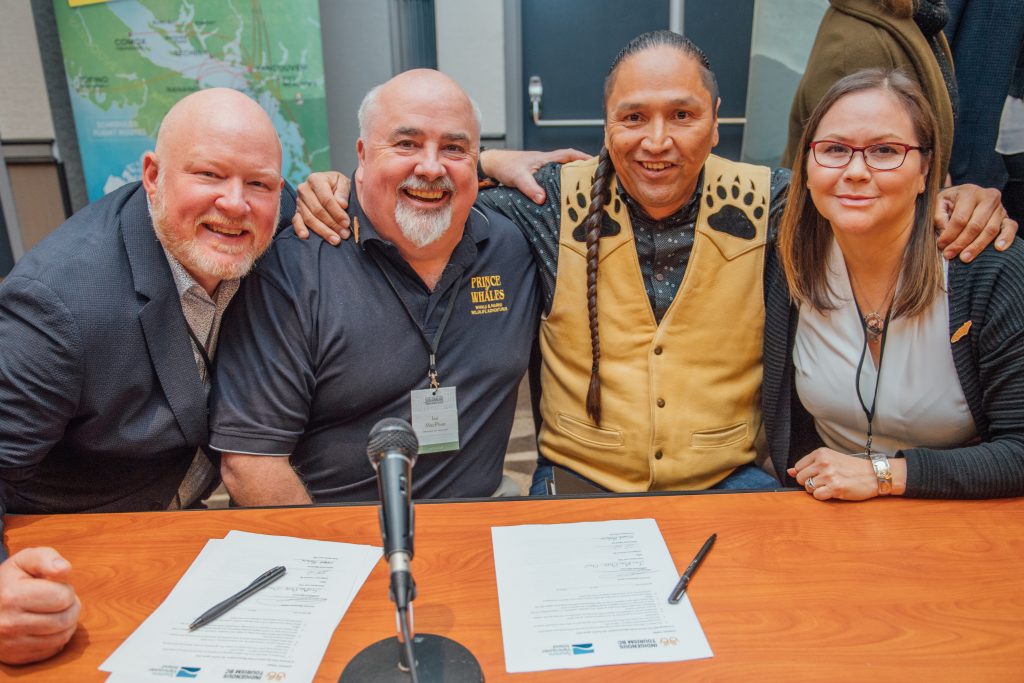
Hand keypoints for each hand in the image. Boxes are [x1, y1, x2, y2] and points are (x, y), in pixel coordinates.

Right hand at [0, 548, 80, 664]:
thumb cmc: (10, 581)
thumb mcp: (24, 560)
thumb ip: (46, 558)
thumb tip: (64, 569)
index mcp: (11, 596)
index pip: (63, 597)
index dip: (66, 589)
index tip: (54, 586)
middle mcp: (8, 623)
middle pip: (65, 619)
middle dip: (71, 607)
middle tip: (60, 600)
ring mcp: (10, 643)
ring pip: (62, 637)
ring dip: (67, 623)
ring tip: (54, 612)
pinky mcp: (15, 657)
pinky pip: (52, 650)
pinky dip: (56, 638)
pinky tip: (47, 626)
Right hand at [292, 171, 352, 243]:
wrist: (330, 186)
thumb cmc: (338, 185)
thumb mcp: (344, 183)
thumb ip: (343, 192)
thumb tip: (342, 204)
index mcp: (316, 179)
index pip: (326, 199)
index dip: (337, 213)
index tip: (347, 223)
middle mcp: (304, 189)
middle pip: (318, 211)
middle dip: (332, 224)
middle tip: (344, 234)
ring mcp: (299, 201)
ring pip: (309, 218)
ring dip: (323, 231)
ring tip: (335, 239)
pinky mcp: (296, 211)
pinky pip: (296, 221)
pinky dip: (300, 229)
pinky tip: (306, 237)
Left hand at [480, 148, 590, 203]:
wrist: (492, 165)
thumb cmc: (505, 166)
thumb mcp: (518, 177)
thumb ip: (530, 187)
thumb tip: (542, 199)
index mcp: (547, 158)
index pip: (570, 155)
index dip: (584, 158)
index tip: (597, 165)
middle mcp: (547, 163)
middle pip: (570, 164)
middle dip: (582, 171)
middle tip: (595, 182)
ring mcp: (542, 170)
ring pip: (562, 173)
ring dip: (571, 180)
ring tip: (582, 192)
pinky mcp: (537, 177)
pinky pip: (553, 180)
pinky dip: (560, 186)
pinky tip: (562, 197)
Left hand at [787, 448, 887, 500]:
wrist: (873, 474)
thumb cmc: (852, 468)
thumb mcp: (830, 460)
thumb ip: (809, 465)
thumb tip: (789, 472)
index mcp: (821, 453)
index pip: (798, 467)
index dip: (806, 474)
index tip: (817, 475)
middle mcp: (823, 462)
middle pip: (801, 478)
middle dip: (809, 483)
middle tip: (824, 482)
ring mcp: (829, 475)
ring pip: (808, 488)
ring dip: (817, 490)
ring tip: (830, 486)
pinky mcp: (835, 487)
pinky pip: (817, 496)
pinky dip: (823, 497)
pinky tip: (833, 492)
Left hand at [935, 184, 1016, 261]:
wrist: (965, 195)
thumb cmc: (951, 201)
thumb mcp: (939, 203)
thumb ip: (939, 216)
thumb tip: (944, 233)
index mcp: (969, 193)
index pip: (960, 218)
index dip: (950, 234)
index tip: (941, 245)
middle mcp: (988, 198)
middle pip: (975, 226)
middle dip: (961, 243)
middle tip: (950, 254)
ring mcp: (1000, 208)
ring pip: (990, 230)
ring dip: (977, 246)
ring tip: (965, 258)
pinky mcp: (1007, 217)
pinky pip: (1011, 227)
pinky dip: (1006, 238)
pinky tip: (998, 248)